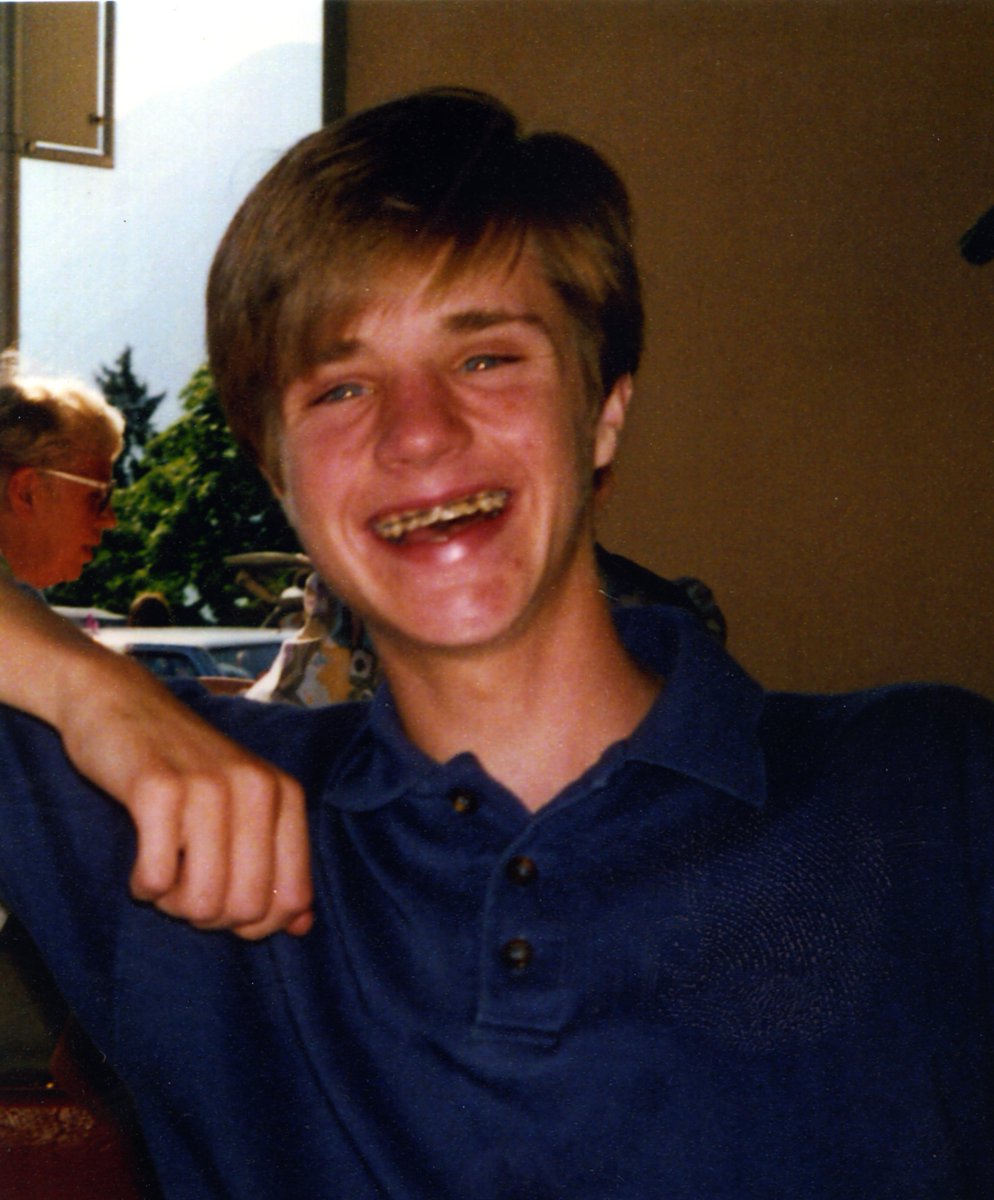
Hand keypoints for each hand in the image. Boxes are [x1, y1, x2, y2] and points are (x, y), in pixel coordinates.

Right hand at [59, 653, 312, 940]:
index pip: (292, 899)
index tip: (224, 901)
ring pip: (202, 902)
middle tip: (185, 888)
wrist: (121, 702)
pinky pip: (155, 880)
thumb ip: (276, 862)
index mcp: (285, 795)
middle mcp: (256, 788)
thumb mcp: (243, 803)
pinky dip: (144, 886)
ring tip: (163, 875)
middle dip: (209, 916)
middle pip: (245, 909)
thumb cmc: (184, 764)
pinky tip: (140, 862)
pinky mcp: (157, 790)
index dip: (256, 923)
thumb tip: (302, 928)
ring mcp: (208, 787)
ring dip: (173, 905)